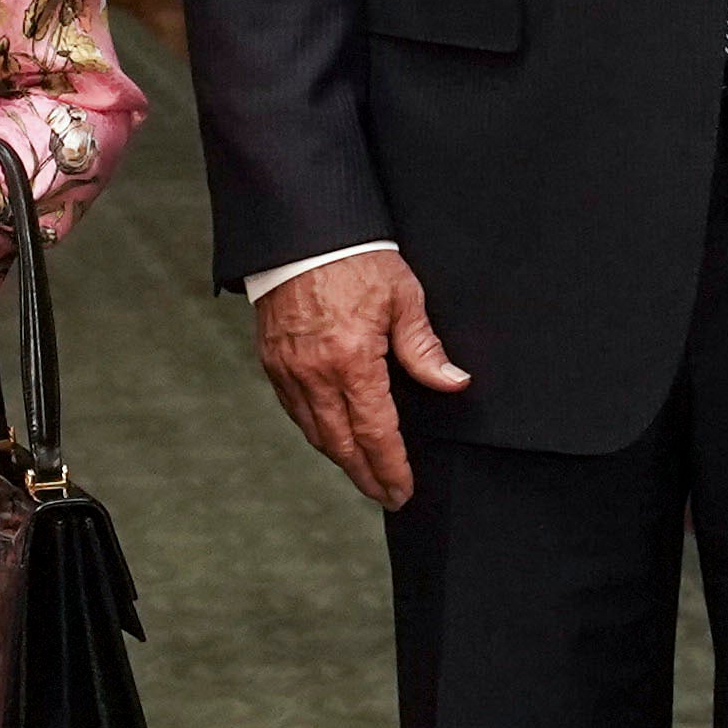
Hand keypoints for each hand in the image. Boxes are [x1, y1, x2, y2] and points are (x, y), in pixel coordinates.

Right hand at [254, 249, 468, 512]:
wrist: (302, 232)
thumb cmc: (355, 258)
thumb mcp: (403, 298)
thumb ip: (425, 350)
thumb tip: (455, 383)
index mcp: (352, 361)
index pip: (376, 433)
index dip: (392, 467)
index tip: (403, 489)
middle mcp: (316, 373)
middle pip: (342, 444)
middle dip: (366, 476)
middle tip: (386, 495)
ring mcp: (289, 370)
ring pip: (315, 432)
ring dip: (340, 459)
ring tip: (363, 473)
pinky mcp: (272, 361)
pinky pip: (294, 410)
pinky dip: (315, 431)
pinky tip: (330, 437)